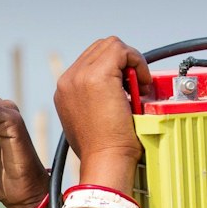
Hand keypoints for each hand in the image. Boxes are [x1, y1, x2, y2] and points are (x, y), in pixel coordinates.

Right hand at [53, 37, 150, 182]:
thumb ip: (94, 99)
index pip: (92, 60)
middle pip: (101, 48)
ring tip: (138, 87)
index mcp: (65, 90)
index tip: (128, 88)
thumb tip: (116, 88)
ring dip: (130, 61)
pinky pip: (122, 51)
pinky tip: (141, 85)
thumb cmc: (102, 150)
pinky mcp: (96, 76)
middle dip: (123, 62)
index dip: (115, 68)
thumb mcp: (91, 120)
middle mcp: (68, 80)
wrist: (104, 162)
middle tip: (137, 86)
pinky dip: (137, 63)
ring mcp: (79, 76)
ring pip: (111, 45)